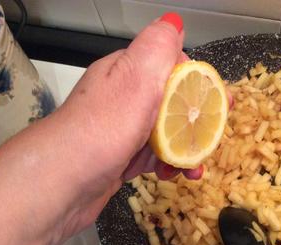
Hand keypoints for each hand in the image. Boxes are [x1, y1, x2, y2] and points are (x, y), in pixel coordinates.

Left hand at [53, 13, 202, 240]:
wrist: (62, 185)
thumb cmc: (103, 130)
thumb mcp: (135, 78)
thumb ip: (158, 47)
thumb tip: (174, 23)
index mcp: (126, 73)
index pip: (170, 67)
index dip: (197, 82)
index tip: (218, 101)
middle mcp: (123, 99)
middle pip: (171, 103)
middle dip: (196, 122)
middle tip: (213, 139)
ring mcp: (120, 131)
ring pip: (164, 134)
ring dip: (185, 150)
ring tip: (195, 169)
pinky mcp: (120, 159)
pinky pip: (152, 158)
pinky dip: (166, 166)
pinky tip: (172, 177)